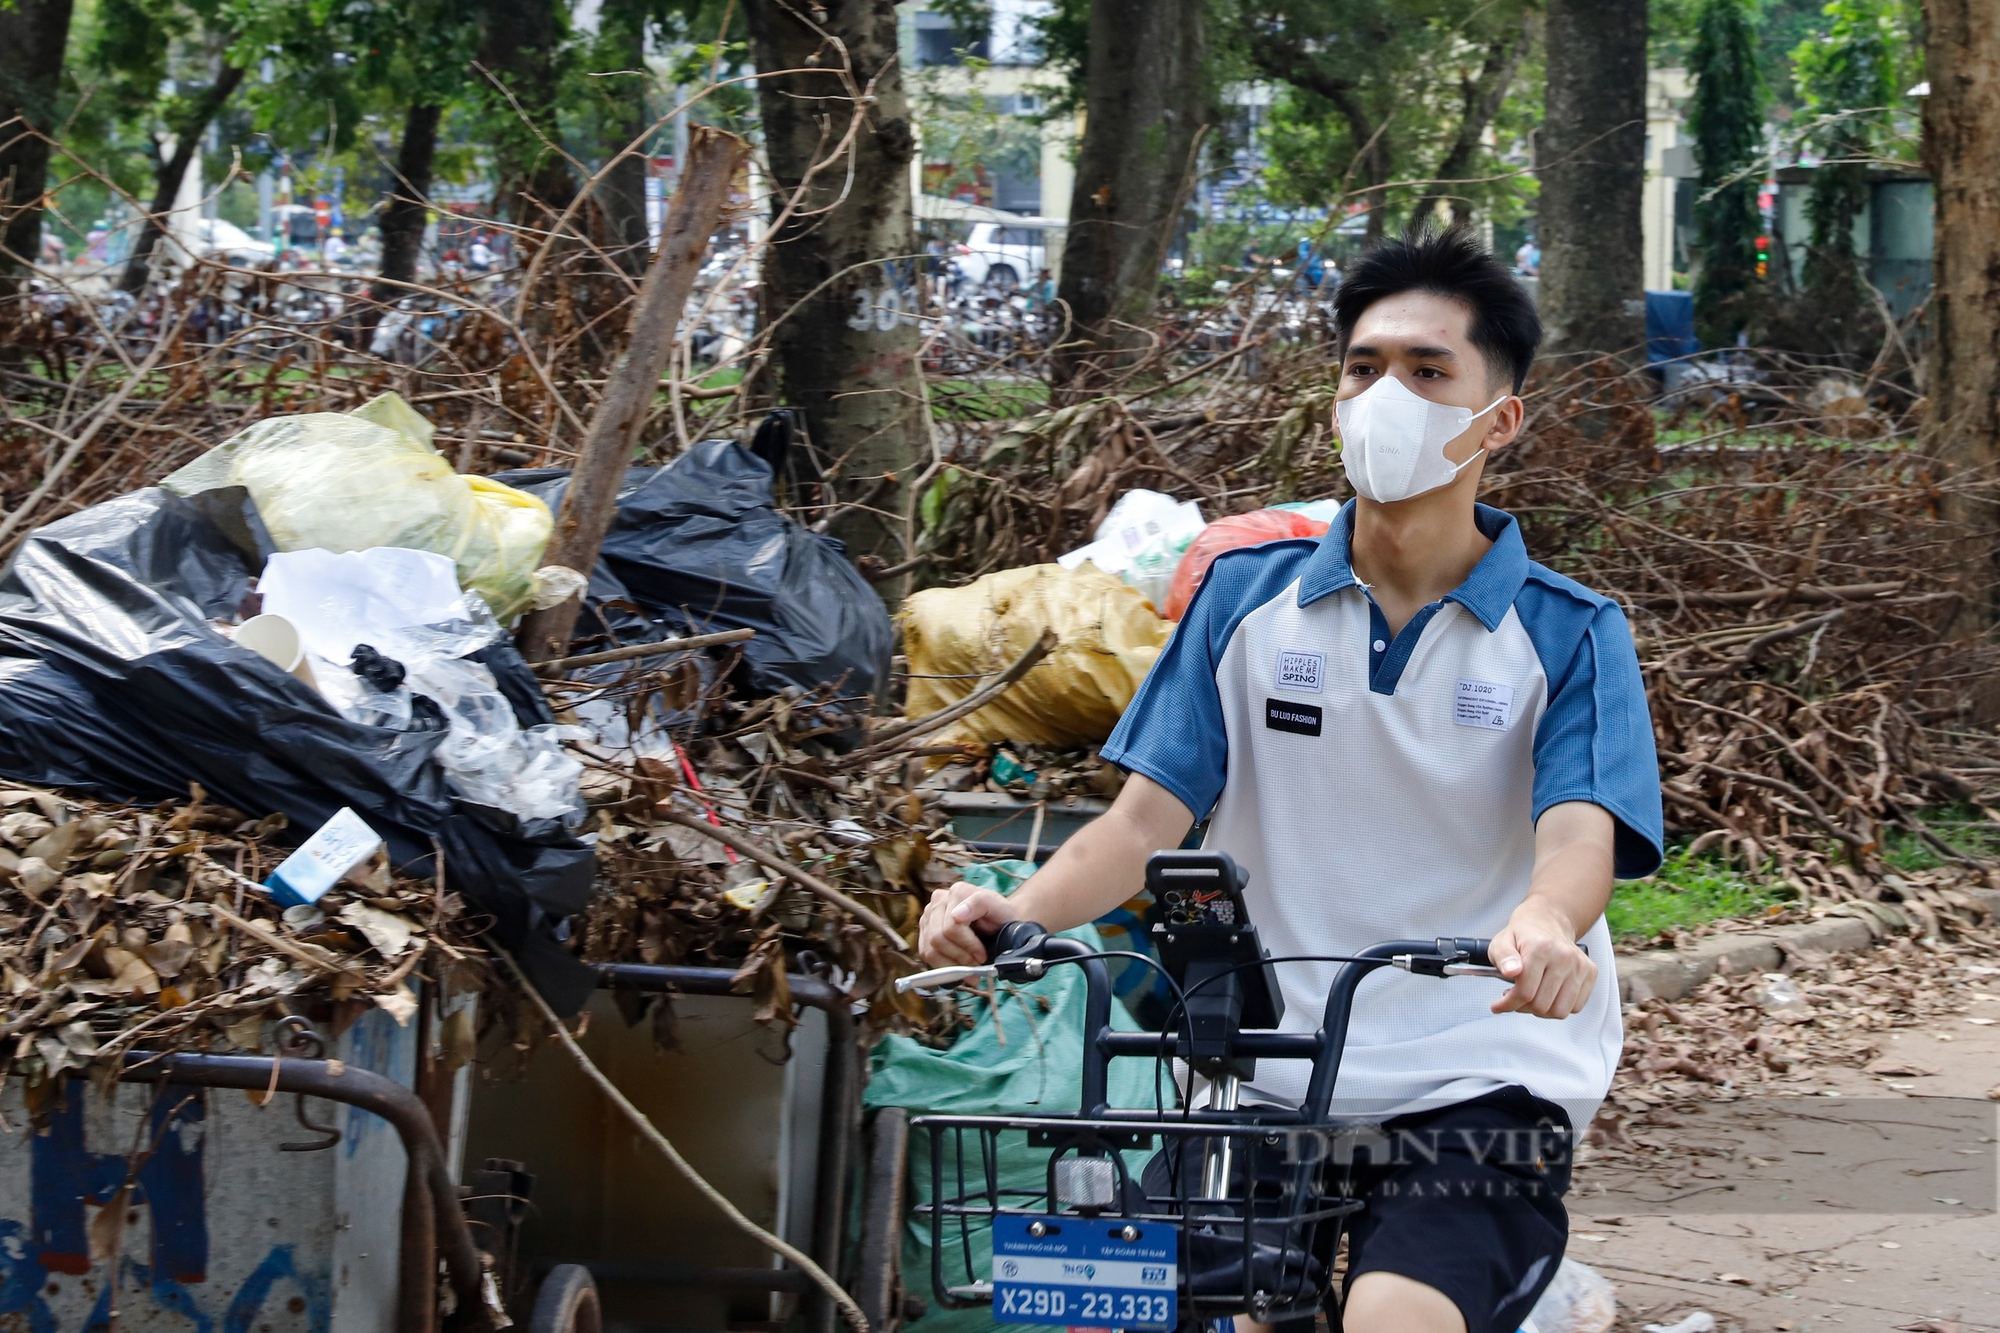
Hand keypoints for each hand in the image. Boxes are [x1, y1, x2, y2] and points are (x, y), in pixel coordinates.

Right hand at [918, 881, 1019, 966]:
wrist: (997, 925)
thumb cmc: (1001, 918)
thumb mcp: (1002, 909)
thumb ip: (981, 903)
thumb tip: (956, 914)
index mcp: (958, 891)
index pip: (951, 927)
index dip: (968, 945)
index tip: (982, 955)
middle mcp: (939, 900)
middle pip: (937, 938)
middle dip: (959, 956)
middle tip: (976, 962)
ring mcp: (928, 915)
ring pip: (929, 949)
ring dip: (951, 963)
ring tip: (968, 965)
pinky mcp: (924, 930)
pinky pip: (925, 954)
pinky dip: (942, 965)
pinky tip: (958, 964)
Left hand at [1489, 897, 1595, 1017]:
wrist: (1547, 922)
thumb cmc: (1523, 936)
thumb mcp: (1501, 943)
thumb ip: (1502, 957)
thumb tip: (1510, 971)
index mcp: (1541, 948)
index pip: (1525, 992)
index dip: (1509, 1004)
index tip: (1499, 1005)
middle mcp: (1564, 956)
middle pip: (1542, 1006)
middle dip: (1523, 1007)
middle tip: (1516, 996)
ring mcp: (1580, 965)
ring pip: (1560, 1011)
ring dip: (1542, 1011)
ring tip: (1532, 996)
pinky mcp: (1590, 972)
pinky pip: (1575, 1007)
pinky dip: (1559, 1007)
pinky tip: (1548, 995)